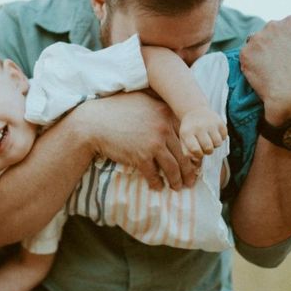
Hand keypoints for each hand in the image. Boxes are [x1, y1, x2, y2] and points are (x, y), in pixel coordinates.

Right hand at [72, 92, 196, 190]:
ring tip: (177, 187)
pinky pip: (154, 175)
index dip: (193, 152)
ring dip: (177, 181)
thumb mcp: (143, 102)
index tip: (194, 162)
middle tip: (191, 181)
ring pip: (173, 167)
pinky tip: (157, 187)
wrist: (95, 122)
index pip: (188, 136)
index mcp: (166, 113)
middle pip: (185, 154)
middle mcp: (163, 127)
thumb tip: (171, 120)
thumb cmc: (117, 111)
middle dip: (190, 171)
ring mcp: (153, 143)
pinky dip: (157, 183)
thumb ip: (159, 109)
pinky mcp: (141, 156)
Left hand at [179, 107, 227, 160]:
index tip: (198, 152)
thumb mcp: (184, 141)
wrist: (195, 111)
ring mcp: (210, 123)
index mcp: (187, 133)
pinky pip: (224, 137)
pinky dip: (221, 138)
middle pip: (209, 148)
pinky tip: (215, 133)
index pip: (196, 150)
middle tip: (205, 146)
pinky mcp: (220, 121)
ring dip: (215, 145)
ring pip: (218, 144)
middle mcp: (199, 127)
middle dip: (208, 151)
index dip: (199, 155)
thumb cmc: (189, 131)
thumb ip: (188, 153)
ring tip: (210, 140)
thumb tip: (197, 160)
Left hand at [239, 16, 290, 123]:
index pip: (283, 27)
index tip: (283, 53)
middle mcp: (274, 25)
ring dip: (257, 53)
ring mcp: (258, 38)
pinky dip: (249, 65)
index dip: (282, 41)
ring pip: (254, 43)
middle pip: (267, 33)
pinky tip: (259, 75)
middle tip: (273, 63)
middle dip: (268, 45)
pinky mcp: (246, 52)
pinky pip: (245, 57)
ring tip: (265, 70)